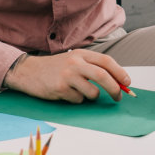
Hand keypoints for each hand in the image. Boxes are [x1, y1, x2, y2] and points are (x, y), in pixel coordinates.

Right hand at [3, 50, 129, 103]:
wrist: (28, 71)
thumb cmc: (54, 68)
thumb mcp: (73, 60)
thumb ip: (92, 67)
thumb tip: (116, 80)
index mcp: (81, 54)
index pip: (106, 61)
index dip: (120, 72)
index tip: (127, 83)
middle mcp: (75, 63)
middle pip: (103, 76)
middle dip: (115, 89)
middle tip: (118, 96)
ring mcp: (67, 76)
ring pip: (92, 92)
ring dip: (93, 97)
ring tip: (83, 93)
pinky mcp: (60, 88)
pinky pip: (78, 100)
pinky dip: (77, 100)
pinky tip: (67, 93)